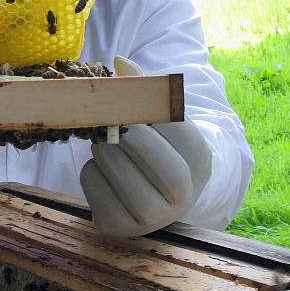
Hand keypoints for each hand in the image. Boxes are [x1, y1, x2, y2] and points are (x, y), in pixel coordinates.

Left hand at [79, 57, 211, 236]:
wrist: (155, 200)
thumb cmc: (156, 152)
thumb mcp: (160, 125)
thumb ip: (143, 93)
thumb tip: (122, 62)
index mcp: (199, 162)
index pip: (175, 128)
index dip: (145, 111)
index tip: (127, 106)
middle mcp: (182, 196)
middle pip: (144, 150)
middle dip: (121, 132)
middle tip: (110, 126)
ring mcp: (151, 218)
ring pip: (113, 167)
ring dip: (102, 150)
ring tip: (108, 149)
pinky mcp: (119, 227)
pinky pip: (92, 185)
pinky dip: (90, 172)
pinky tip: (103, 174)